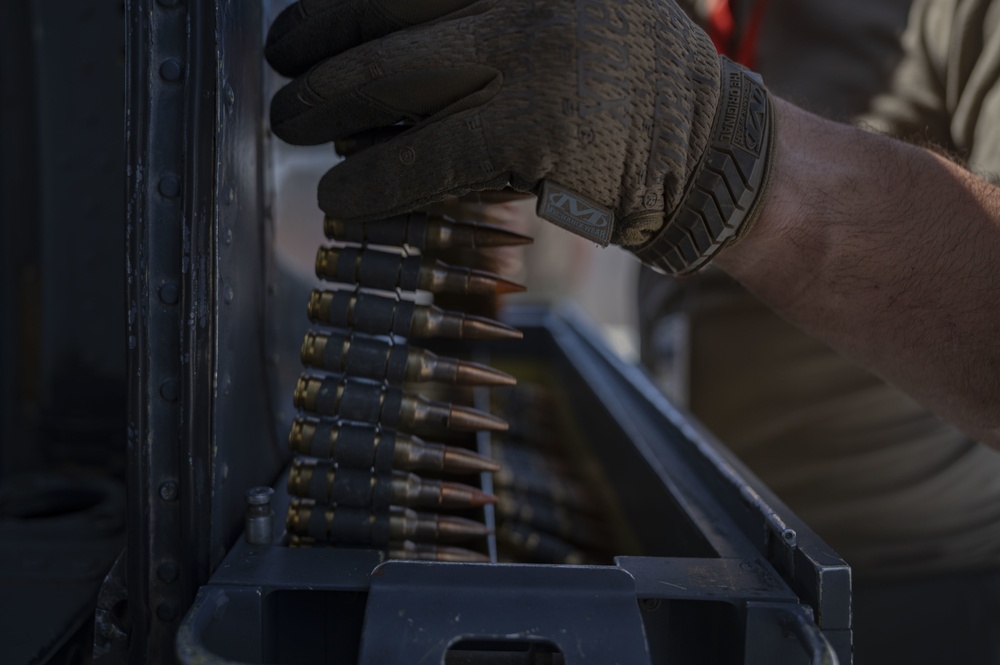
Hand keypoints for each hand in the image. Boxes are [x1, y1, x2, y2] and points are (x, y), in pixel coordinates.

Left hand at [266, 0, 775, 273]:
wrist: (711, 147)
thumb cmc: (629, 82)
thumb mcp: (567, 10)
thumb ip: (487, 12)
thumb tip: (379, 34)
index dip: (330, 5)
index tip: (294, 31)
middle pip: (379, 15)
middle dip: (311, 53)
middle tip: (280, 79)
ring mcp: (531, 58)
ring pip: (389, 81)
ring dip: (322, 110)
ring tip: (291, 128)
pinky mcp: (534, 131)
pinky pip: (427, 156)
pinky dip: (373, 180)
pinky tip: (341, 197)